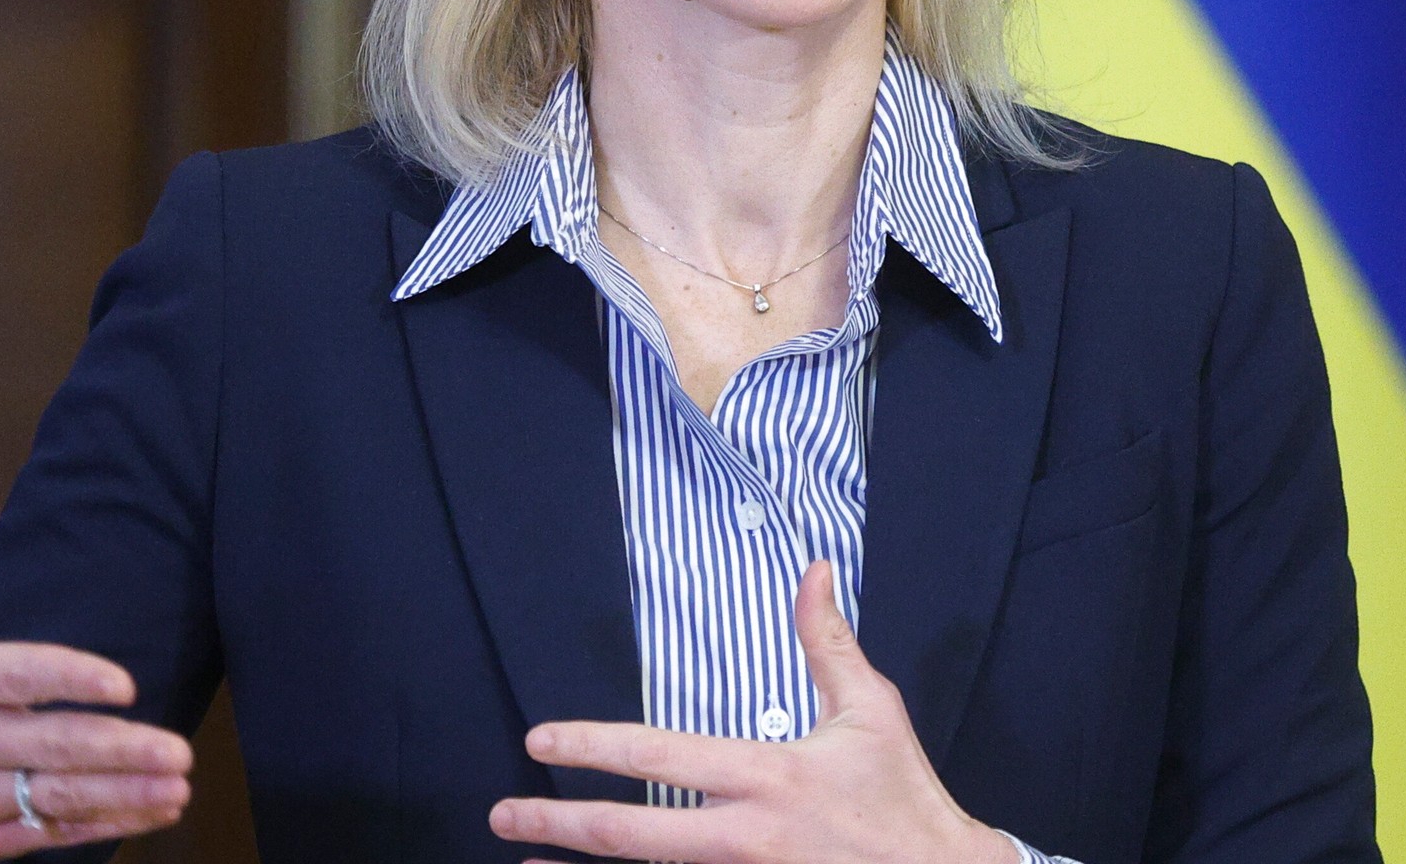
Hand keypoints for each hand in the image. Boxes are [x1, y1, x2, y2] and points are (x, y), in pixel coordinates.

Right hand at [0, 475, 194, 862]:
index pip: (14, 677)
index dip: (70, 681)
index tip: (124, 684)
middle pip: (46, 746)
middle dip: (119, 750)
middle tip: (180, 749)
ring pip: (52, 796)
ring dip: (121, 794)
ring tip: (177, 786)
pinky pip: (40, 834)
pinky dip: (96, 826)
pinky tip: (149, 814)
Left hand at [490, 561, 1015, 863]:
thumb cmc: (903, 797)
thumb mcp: (871, 711)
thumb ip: (827, 641)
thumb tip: (813, 568)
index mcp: (767, 778)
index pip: (659, 755)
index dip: (591, 747)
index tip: (541, 740)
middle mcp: (745, 840)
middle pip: (631, 836)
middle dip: (557, 824)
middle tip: (502, 814)